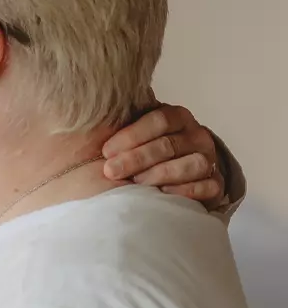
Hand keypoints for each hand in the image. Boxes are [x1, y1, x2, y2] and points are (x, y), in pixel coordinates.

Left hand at [101, 103, 224, 207]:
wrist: (175, 175)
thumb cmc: (144, 151)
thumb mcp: (135, 133)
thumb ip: (120, 123)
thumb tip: (90, 114)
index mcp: (178, 117)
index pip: (159, 120)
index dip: (131, 135)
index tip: (106, 151)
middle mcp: (197, 136)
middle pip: (168, 145)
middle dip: (136, 159)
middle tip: (110, 171)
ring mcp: (209, 159)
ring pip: (190, 164)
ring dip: (159, 174)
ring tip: (135, 184)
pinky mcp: (216, 184)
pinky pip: (206, 186)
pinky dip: (185, 191)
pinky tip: (163, 194)